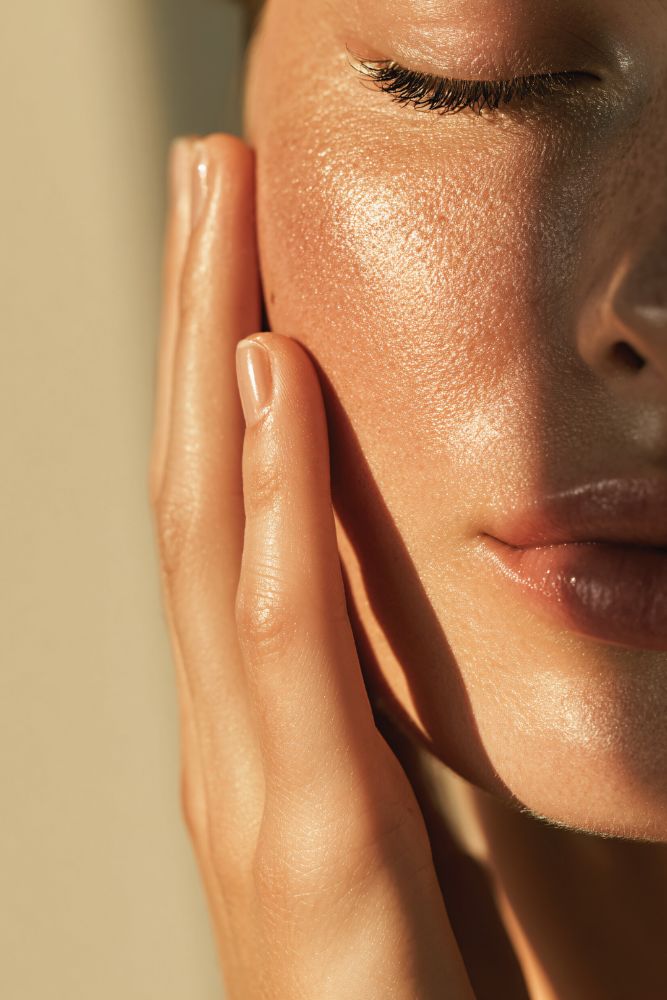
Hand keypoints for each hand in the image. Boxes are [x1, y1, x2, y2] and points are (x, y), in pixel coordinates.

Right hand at [149, 133, 474, 999]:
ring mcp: (247, 767)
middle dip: (200, 316)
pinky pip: (281, 633)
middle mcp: (225, 720)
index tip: (234, 249)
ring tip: (221, 223)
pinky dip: (274, 499)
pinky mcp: (301, 825)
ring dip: (220, 358)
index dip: (218, 366)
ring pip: (213, 525)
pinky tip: (276, 386)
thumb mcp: (382, 808)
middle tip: (205, 179)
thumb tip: (382, 594)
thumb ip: (373, 699)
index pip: (222, 508)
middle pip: (200, 478)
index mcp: (252, 715)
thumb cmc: (391, 981)